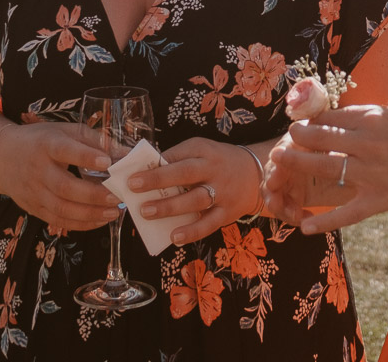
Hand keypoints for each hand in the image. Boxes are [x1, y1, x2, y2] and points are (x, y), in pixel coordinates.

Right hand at [0, 121, 122, 232]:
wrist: (0, 157)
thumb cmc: (40, 141)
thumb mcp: (64, 131)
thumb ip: (94, 140)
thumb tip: (125, 152)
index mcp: (46, 145)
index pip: (65, 151)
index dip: (86, 157)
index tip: (107, 162)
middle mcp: (37, 170)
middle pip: (64, 186)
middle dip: (93, 194)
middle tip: (117, 196)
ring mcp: (34, 192)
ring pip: (62, 209)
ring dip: (90, 214)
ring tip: (113, 212)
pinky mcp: (33, 208)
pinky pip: (58, 221)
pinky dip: (81, 224)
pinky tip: (99, 220)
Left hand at [127, 137, 269, 244]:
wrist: (255, 174)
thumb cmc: (217, 162)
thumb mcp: (200, 151)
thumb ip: (177, 160)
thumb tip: (145, 172)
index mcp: (203, 150)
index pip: (177, 155)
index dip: (155, 165)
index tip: (132, 174)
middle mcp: (214, 169)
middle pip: (186, 173)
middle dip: (159, 180)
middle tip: (134, 187)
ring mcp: (222, 192)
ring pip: (196, 199)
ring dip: (170, 207)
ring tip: (147, 212)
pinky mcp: (228, 213)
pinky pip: (209, 223)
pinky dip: (192, 231)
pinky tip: (174, 236)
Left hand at [272, 104, 387, 233]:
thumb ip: (367, 121)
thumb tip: (336, 119)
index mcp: (374, 118)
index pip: (330, 117)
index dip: (307, 122)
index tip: (294, 128)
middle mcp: (371, 141)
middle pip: (320, 137)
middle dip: (295, 140)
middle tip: (279, 144)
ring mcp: (375, 171)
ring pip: (326, 167)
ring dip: (297, 167)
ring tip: (278, 167)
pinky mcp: (382, 199)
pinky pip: (347, 212)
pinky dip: (324, 221)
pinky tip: (305, 227)